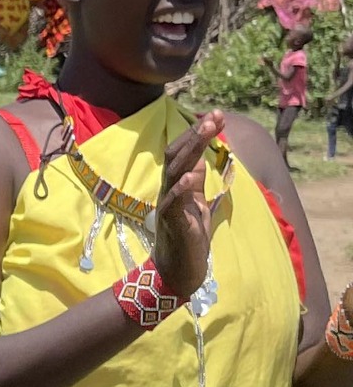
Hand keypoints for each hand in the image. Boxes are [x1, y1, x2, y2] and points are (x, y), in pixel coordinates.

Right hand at [151, 109, 220, 301]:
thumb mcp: (195, 203)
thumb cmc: (188, 238)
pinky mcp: (173, 224)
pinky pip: (173, 204)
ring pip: (174, 172)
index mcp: (176, 185)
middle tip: (213, 116)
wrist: (177, 272)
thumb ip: (195, 181)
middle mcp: (169, 191)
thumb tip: (199, 158)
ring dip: (191, 151)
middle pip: (175, 156)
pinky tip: (190, 176)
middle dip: (195, 135)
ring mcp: (169, 207)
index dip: (197, 133)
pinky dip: (181, 189)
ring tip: (206, 132)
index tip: (216, 115)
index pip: (182, 153)